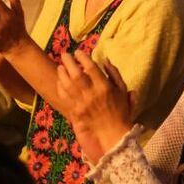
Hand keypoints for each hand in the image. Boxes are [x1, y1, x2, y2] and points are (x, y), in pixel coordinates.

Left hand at [57, 49, 134, 163]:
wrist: (112, 132)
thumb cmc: (120, 110)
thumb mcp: (123, 89)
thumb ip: (114, 73)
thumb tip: (105, 60)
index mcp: (104, 87)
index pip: (91, 68)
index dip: (83, 58)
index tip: (78, 52)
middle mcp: (91, 94)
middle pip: (76, 74)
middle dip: (69, 62)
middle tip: (65, 55)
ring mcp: (81, 103)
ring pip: (68, 85)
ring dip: (62, 74)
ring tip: (60, 66)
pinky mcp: (75, 111)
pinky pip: (65, 97)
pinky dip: (61, 87)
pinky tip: (60, 81)